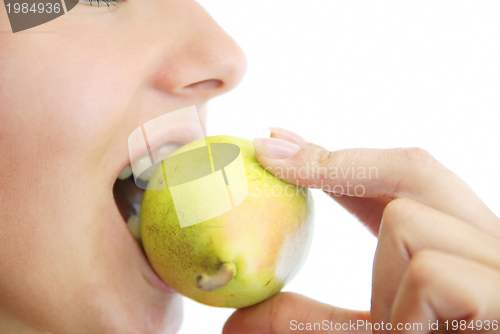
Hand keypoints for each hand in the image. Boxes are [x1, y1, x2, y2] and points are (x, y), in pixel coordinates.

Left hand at [223, 127, 499, 333]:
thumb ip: (310, 324)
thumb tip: (235, 320)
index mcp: (458, 252)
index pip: (401, 181)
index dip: (338, 158)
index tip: (276, 142)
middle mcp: (488, 249)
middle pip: (416, 168)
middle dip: (340, 162)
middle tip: (270, 150)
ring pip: (408, 222)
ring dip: (380, 281)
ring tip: (398, 329)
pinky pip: (429, 273)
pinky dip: (401, 314)